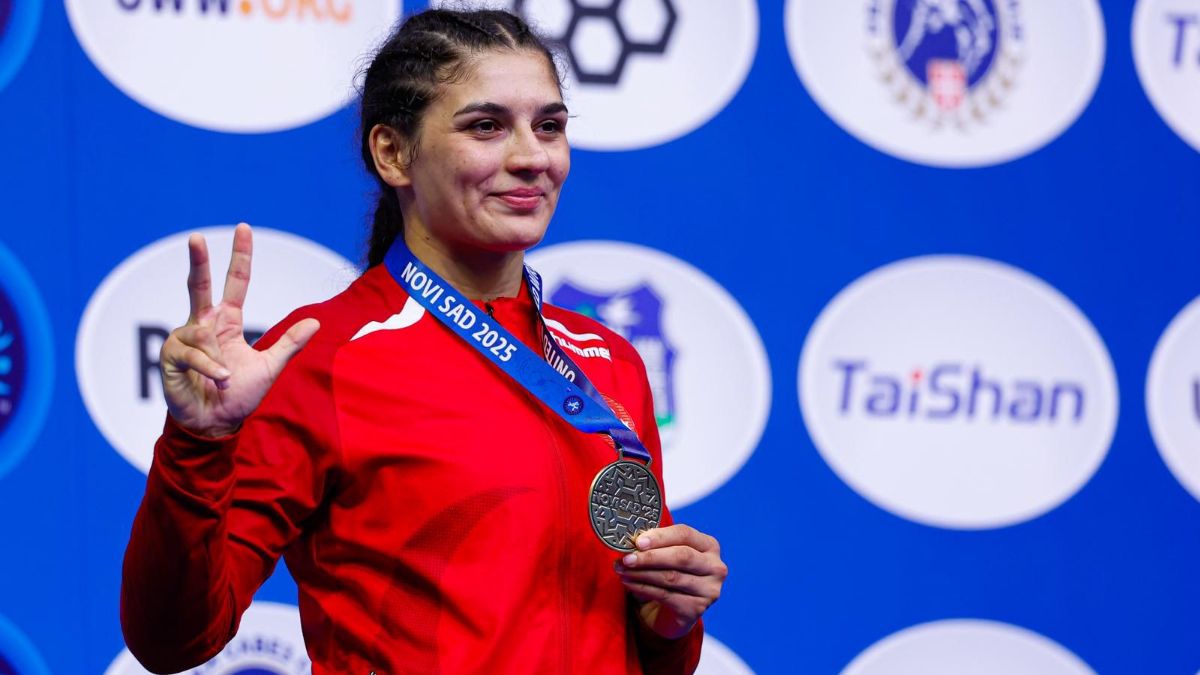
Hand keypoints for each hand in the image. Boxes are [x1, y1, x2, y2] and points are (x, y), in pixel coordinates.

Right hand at [160, 223, 319, 437]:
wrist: (216, 423)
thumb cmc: (239, 394)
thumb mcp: (271, 367)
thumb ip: (289, 343)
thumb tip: (316, 321)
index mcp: (227, 321)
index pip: (236, 283)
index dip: (240, 257)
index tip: (244, 228)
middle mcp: (204, 324)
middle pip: (199, 285)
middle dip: (198, 260)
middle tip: (196, 237)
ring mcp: (184, 338)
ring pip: (201, 333)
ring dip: (217, 359)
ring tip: (225, 378)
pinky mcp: (171, 356)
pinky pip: (193, 353)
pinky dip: (209, 368)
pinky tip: (218, 380)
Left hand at [615, 524, 727, 639]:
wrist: (670, 613)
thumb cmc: (668, 576)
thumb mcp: (665, 556)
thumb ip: (655, 545)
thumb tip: (632, 541)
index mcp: (709, 546)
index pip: (685, 534)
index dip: (660, 536)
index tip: (638, 541)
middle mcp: (715, 567)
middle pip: (681, 556)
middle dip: (650, 557)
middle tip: (627, 558)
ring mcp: (709, 590)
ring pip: (671, 577)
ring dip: (642, 573)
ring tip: (622, 570)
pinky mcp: (696, 609)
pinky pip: (665, 595)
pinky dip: (643, 588)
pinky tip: (628, 583)